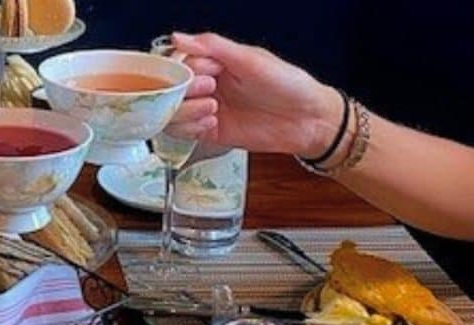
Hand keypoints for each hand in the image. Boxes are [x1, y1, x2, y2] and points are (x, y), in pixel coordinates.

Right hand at [167, 32, 342, 157]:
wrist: (308, 120)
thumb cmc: (288, 84)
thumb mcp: (250, 59)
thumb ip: (212, 46)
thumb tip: (178, 37)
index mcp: (215, 62)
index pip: (178, 64)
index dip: (184, 71)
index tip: (203, 74)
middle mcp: (207, 85)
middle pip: (170, 90)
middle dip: (185, 92)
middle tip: (210, 91)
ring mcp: (207, 110)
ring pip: (172, 112)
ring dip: (187, 112)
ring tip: (212, 109)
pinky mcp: (210, 133)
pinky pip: (183, 133)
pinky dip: (191, 129)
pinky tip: (212, 124)